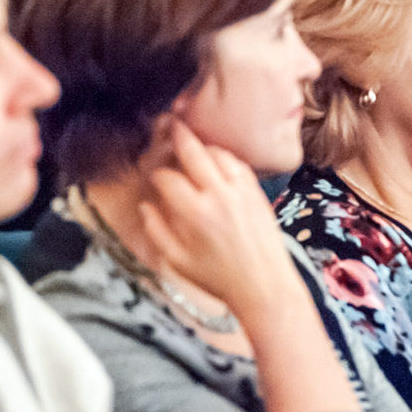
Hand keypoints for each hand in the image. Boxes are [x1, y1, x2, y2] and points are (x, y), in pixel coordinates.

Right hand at [139, 122, 309, 331]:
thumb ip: (157, 231)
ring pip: (219, 154)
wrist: (265, 287)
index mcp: (195, 214)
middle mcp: (219, 196)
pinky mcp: (257, 193)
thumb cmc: (219, 279)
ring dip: (204, 145)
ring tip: (193, 142)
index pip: (168, 179)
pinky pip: (239, 164)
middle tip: (171, 124)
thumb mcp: (178, 262)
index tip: (153, 178)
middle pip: (194, 153)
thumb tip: (145, 206)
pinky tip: (218, 160)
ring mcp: (241, 191)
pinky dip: (226, 157)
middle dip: (179, 137)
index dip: (156, 175)